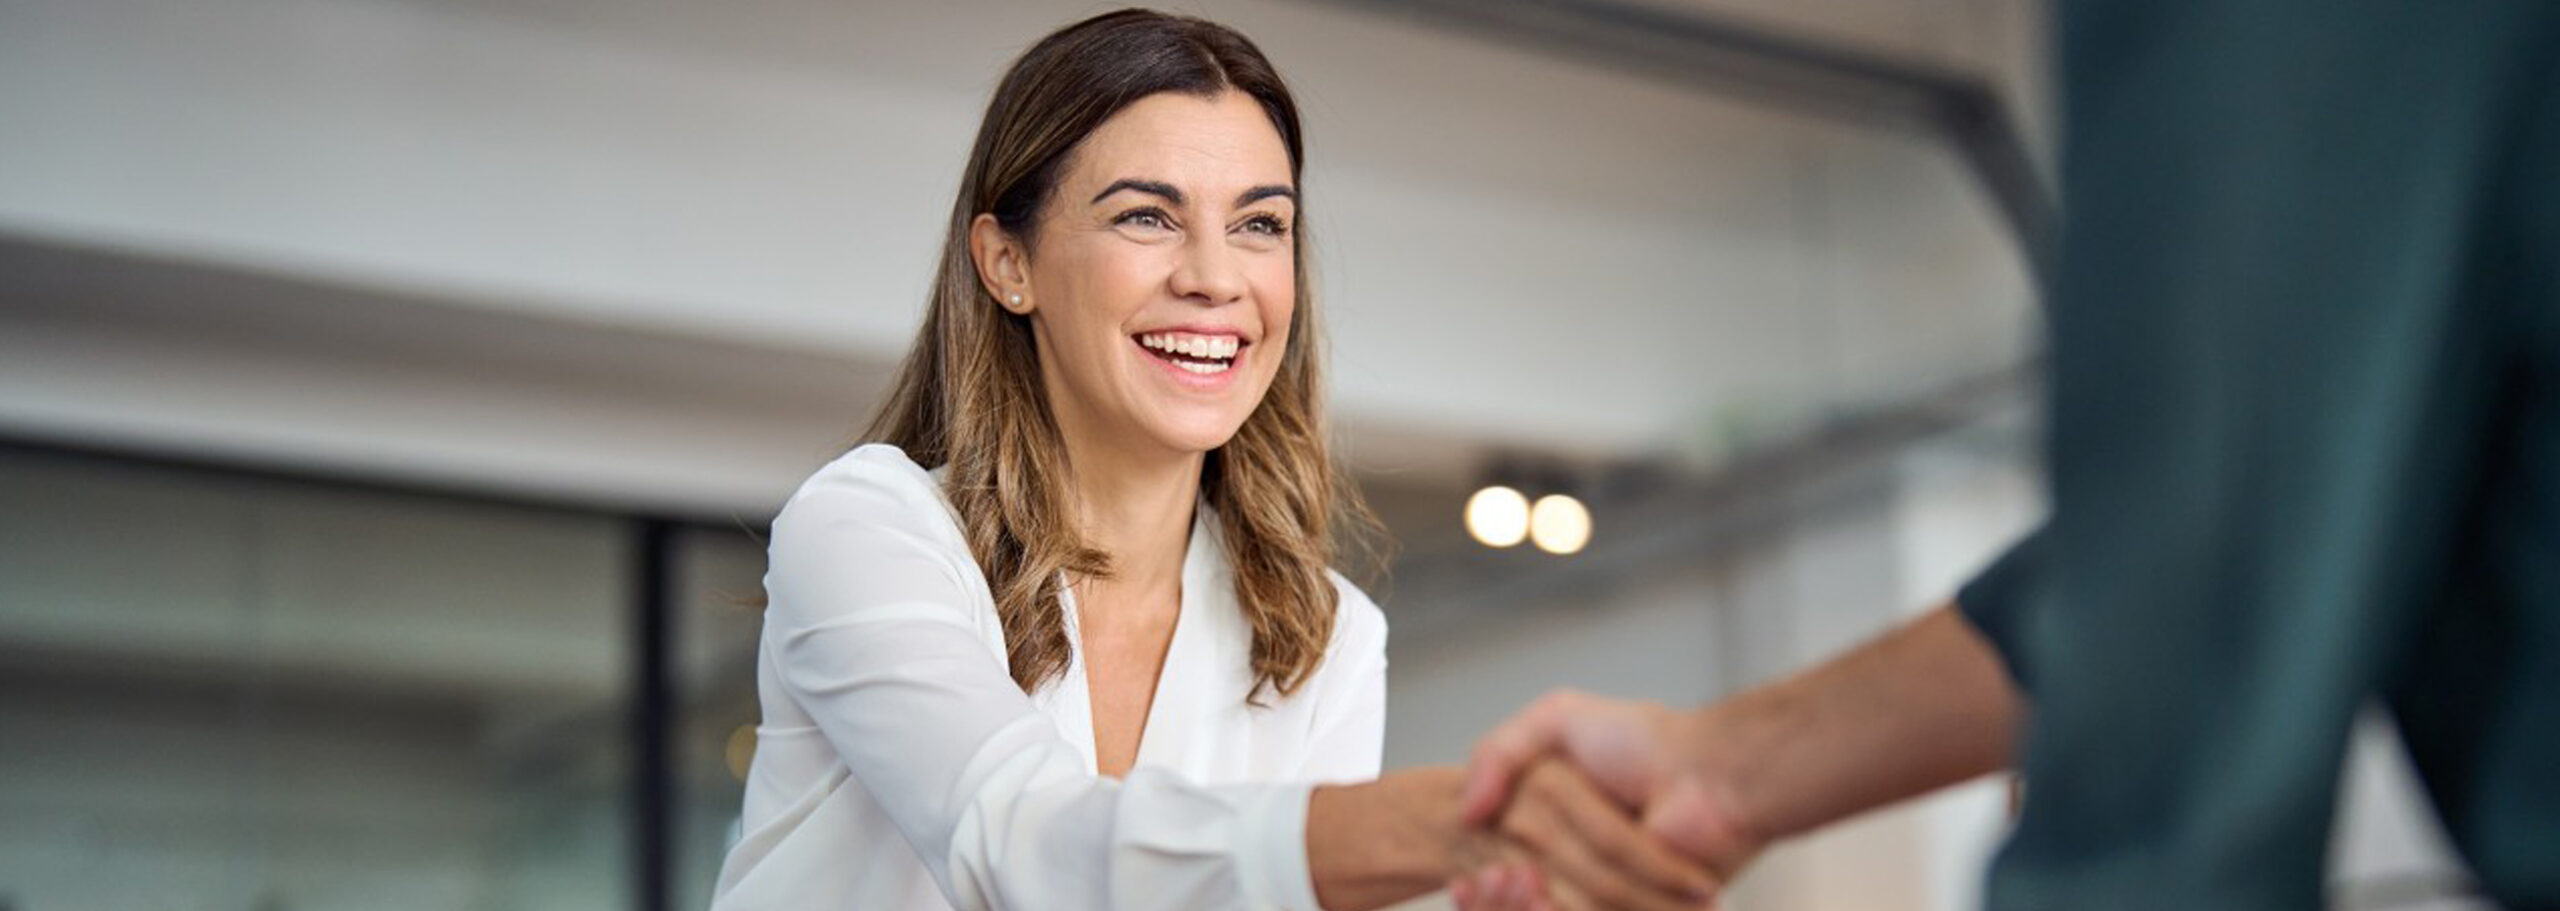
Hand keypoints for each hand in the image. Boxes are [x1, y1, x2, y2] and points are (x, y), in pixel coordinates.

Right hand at [1306, 763, 1713, 910]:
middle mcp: (1583, 866)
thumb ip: (1498, 752)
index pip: (1502, 872)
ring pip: (1548, 909)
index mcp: (1560, 829)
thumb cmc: (1644, 742)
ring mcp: (1610, 896)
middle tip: (1489, 880)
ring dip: (1519, 908)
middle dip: (1496, 903)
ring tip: (1515, 881)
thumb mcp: (1556, 720)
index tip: (1463, 880)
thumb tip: (1467, 810)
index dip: (1478, 889)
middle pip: (1520, 904)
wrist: (1709, 776)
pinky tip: (1536, 894)